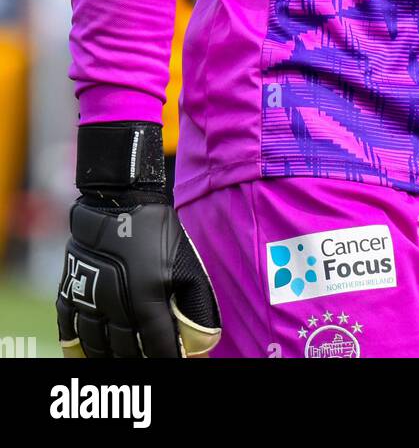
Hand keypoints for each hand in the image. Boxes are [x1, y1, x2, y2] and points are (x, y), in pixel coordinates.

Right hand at [57, 120, 220, 357]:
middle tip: (148, 363)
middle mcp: (115, 306)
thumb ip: (195, 305)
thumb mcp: (186, 265)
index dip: (167, 361)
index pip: (158, 349)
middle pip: (126, 354)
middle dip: (139, 363)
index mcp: (147, 300)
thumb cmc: (157, 231)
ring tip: (121, 364)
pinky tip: (87, 357)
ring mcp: (89, 301)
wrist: (117, 199)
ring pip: (96, 348)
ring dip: (110, 360)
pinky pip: (69, 332)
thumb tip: (203, 342)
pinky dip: (78, 350)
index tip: (174, 365)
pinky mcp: (69, 292)